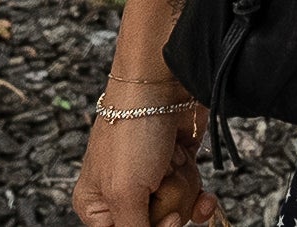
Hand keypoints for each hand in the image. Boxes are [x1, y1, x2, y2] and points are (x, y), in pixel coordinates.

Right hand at [71, 105, 216, 226]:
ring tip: (173, 164)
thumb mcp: (124, 193)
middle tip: (163, 182)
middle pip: (154, 223)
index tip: (166, 219)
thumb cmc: (133, 132)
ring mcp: (153, 178)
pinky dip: (199, 189)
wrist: (163, 83)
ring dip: (183, 189)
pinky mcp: (178, 164)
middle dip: (168, 205)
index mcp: (97, 204)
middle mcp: (123, 193)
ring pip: (176, 208)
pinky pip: (192, 192)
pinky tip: (200, 182)